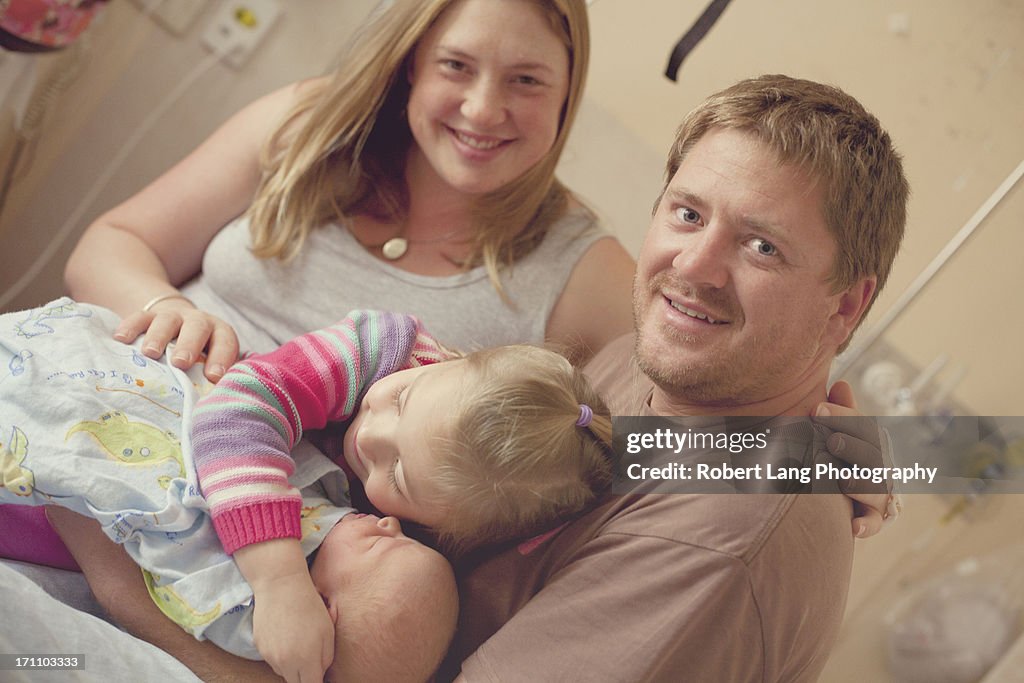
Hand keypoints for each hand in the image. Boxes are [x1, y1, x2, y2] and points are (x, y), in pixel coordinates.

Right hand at [114, 298, 238, 382]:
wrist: (181, 328)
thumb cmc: (200, 357)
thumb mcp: (210, 365)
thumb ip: (212, 381)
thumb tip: (211, 408)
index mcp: (220, 334)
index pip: (225, 343)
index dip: (221, 358)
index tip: (213, 377)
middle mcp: (198, 321)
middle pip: (197, 327)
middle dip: (189, 345)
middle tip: (180, 363)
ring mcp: (173, 316)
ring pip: (167, 320)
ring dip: (159, 336)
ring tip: (150, 353)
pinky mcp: (149, 315)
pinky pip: (139, 317)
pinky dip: (130, 326)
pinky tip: (120, 339)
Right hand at [251, 574, 334, 682]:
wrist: (281, 586)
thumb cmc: (310, 605)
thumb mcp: (328, 631)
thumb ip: (326, 658)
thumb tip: (320, 673)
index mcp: (306, 660)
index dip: (316, 682)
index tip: (319, 676)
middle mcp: (285, 662)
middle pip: (295, 682)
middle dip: (304, 675)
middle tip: (310, 658)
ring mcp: (269, 656)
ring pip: (283, 671)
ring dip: (291, 664)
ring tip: (298, 640)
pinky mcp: (259, 647)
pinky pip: (272, 658)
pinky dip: (279, 653)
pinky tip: (285, 633)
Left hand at [814, 380, 895, 538]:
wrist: (840, 495)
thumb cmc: (838, 454)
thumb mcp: (837, 430)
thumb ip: (840, 410)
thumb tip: (840, 383)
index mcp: (870, 442)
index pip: (864, 426)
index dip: (843, 416)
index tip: (817, 409)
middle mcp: (878, 467)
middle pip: (873, 456)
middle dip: (852, 447)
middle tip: (831, 441)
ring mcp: (876, 494)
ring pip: (876, 488)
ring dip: (860, 484)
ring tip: (841, 480)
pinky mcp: (870, 518)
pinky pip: (874, 523)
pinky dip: (866, 525)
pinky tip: (853, 526)